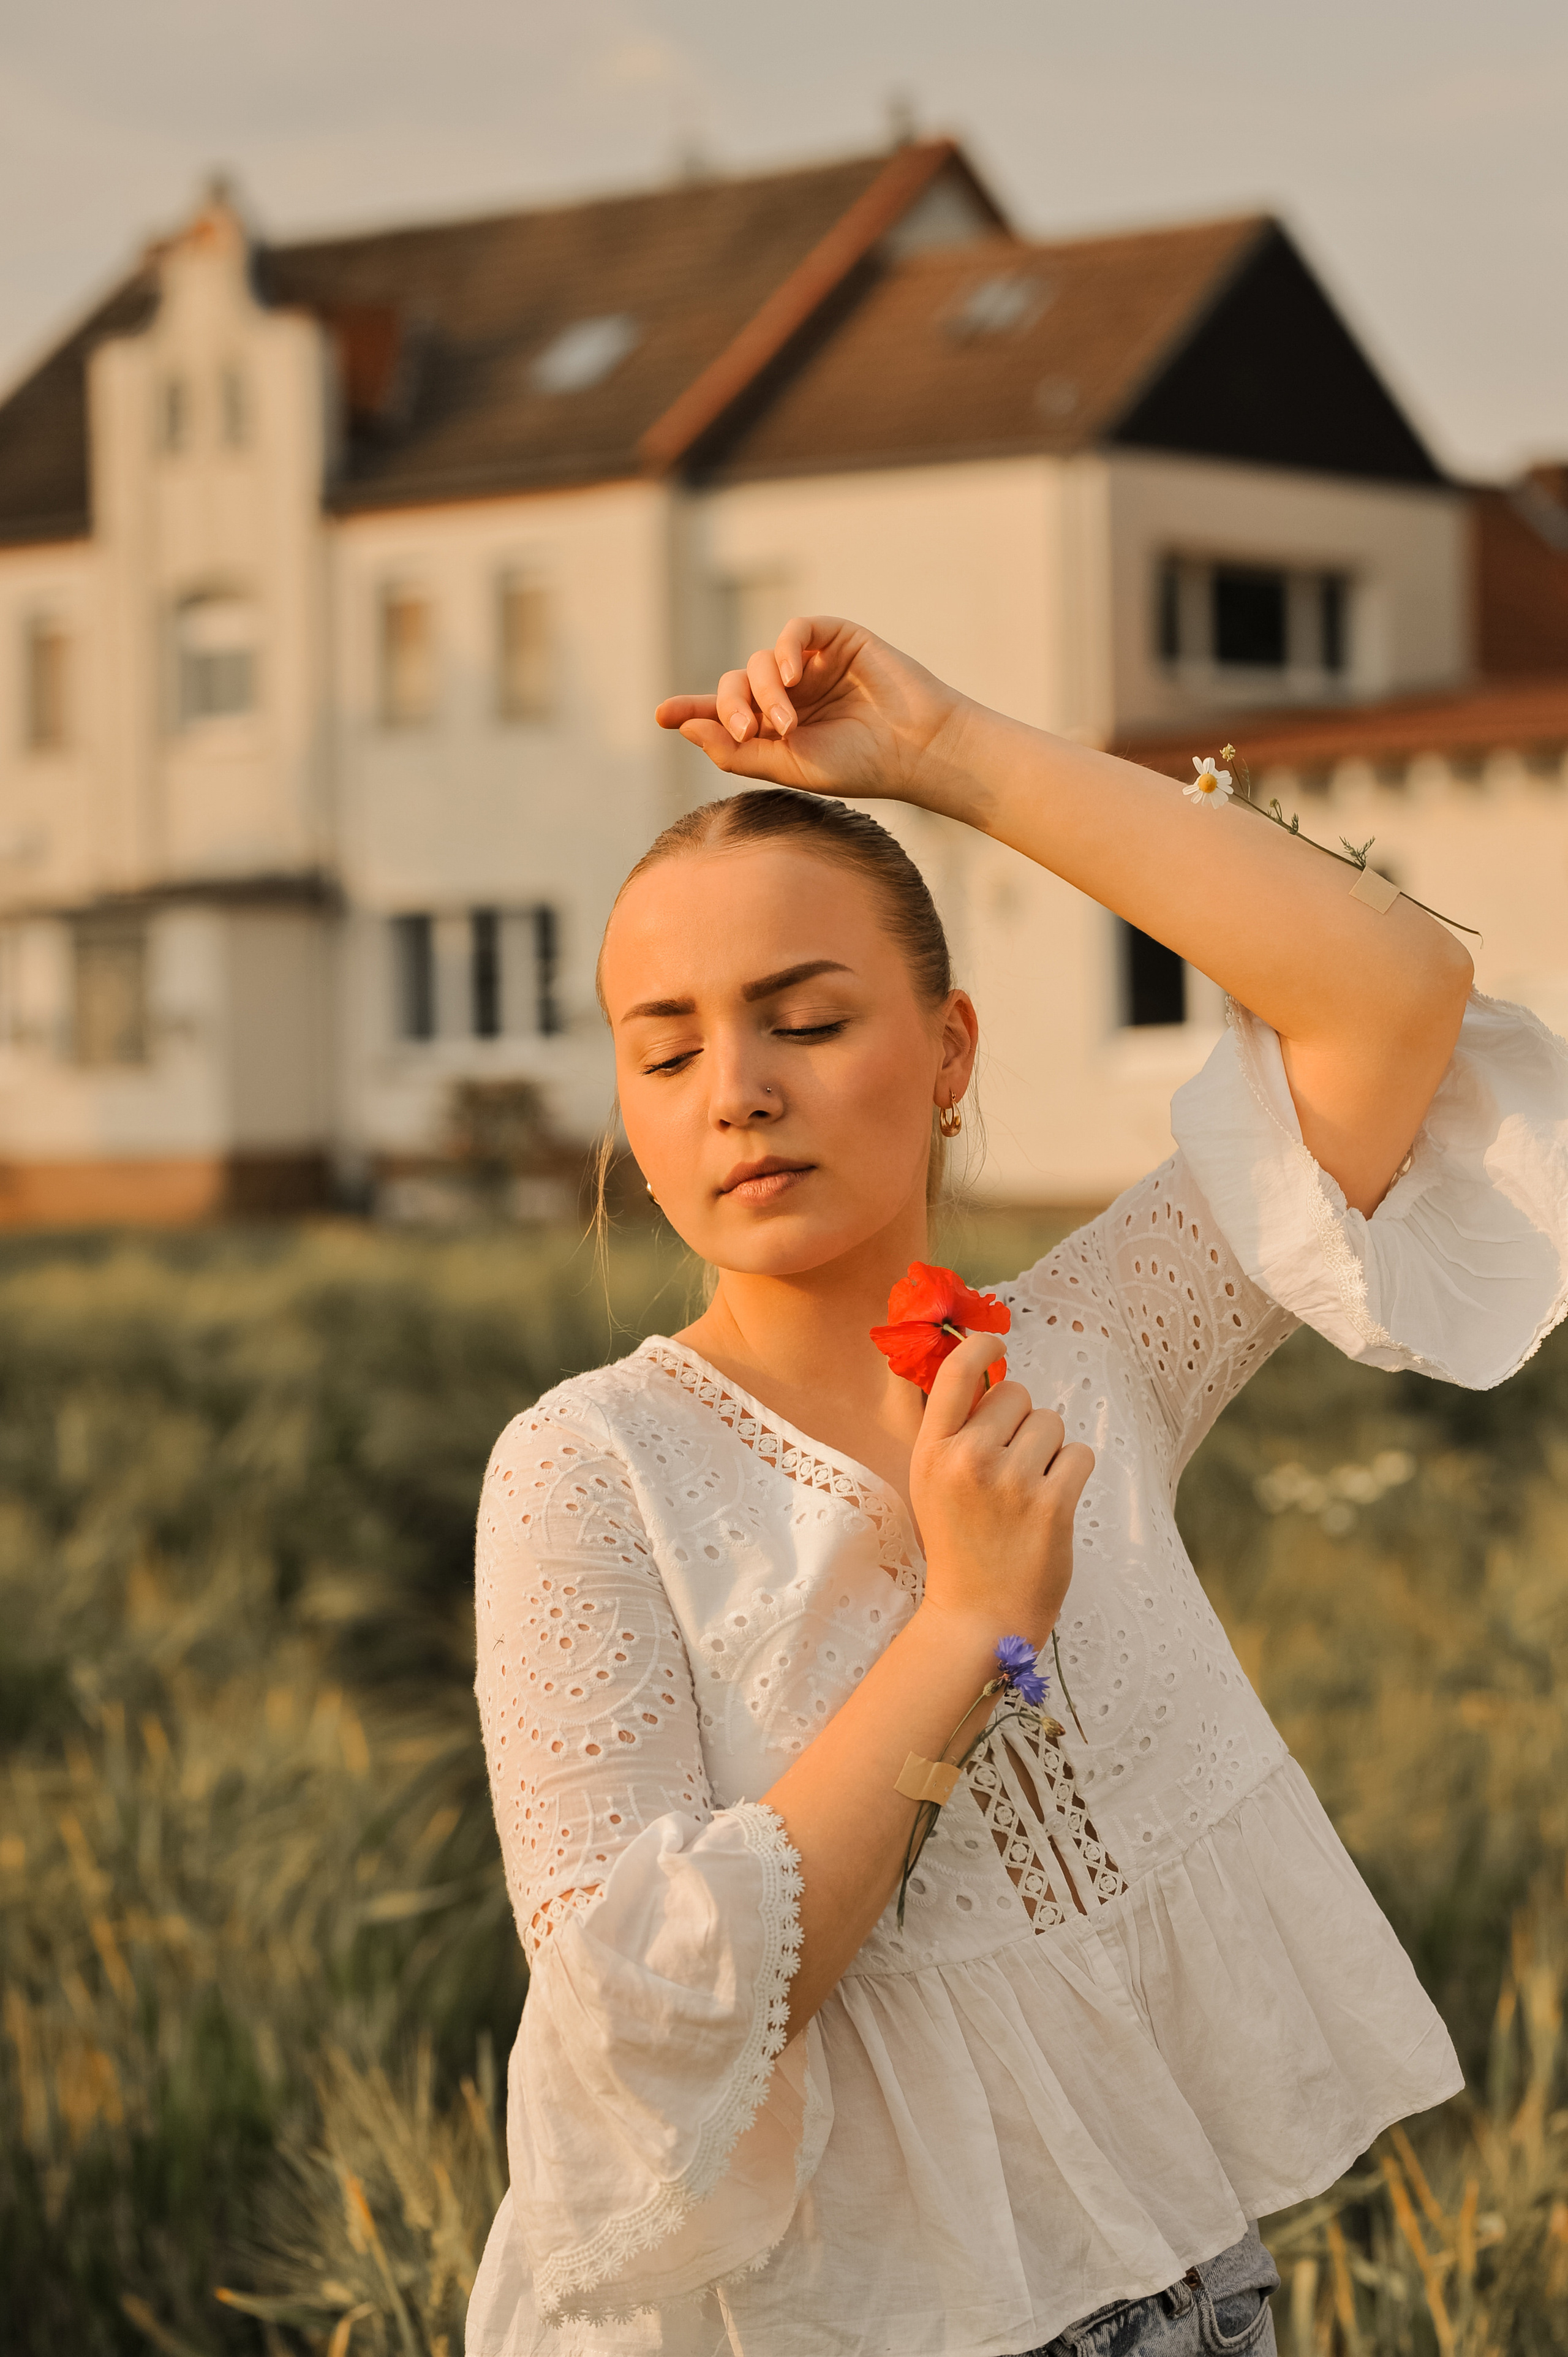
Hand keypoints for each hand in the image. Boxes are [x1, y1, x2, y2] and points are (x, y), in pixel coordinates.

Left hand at [654, 615, 972, 811]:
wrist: (917, 748)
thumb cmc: (860, 765)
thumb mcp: (790, 766)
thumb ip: (738, 751)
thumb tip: (685, 729)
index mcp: (775, 729)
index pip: (722, 715)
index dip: (691, 710)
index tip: (661, 716)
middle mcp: (788, 695)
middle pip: (734, 686)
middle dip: (729, 707)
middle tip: (744, 729)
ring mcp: (809, 665)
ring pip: (759, 662)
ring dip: (763, 692)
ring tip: (787, 723)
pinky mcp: (834, 638)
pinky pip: (793, 630)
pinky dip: (782, 649)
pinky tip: (790, 675)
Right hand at [910, 1332, 1092, 1648]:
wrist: (978, 1618)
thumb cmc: (958, 1543)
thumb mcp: (932, 1481)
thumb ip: (953, 1428)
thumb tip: (986, 1368)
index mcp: (931, 1450)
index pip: (959, 1370)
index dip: (982, 1345)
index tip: (996, 1342)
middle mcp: (967, 1459)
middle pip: (1017, 1394)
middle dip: (1021, 1422)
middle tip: (1009, 1468)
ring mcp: (1011, 1482)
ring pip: (1052, 1422)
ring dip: (1049, 1450)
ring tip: (1027, 1491)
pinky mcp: (1051, 1505)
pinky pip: (1079, 1454)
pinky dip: (1072, 1473)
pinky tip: (1051, 1503)